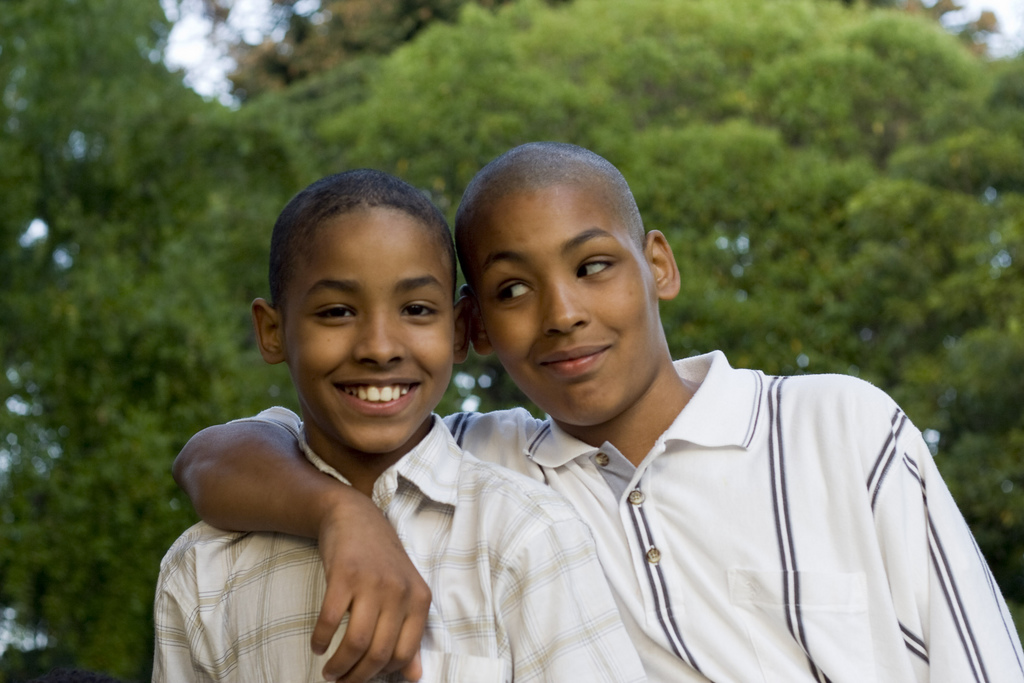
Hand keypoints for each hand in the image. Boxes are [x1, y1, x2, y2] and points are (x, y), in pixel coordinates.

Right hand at [313, 493, 430, 681]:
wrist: (355, 517)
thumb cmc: (381, 560)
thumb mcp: (404, 593)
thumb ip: (410, 633)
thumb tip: (414, 676)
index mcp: (420, 599)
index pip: (405, 652)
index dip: (383, 673)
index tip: (365, 677)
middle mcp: (400, 592)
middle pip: (379, 653)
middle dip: (357, 676)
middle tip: (341, 681)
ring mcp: (372, 582)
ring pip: (357, 642)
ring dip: (339, 665)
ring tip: (328, 671)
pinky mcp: (344, 575)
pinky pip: (331, 620)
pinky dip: (321, 640)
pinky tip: (318, 645)